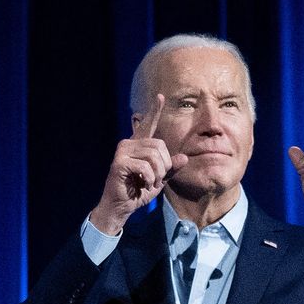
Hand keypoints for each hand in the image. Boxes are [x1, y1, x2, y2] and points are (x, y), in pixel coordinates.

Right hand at [90, 93, 185, 233]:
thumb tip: (184, 157)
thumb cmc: (138, 192)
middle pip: (159, 144)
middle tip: (157, 178)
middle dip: (164, 164)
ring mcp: (122, 151)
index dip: (154, 110)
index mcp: (138, 145)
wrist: (121, 207)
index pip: (148, 124)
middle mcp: (129, 144)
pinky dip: (149, 177)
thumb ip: (171, 168)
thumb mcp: (159, 179)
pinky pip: (144, 165)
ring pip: (153, 154)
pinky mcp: (119, 162)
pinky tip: (144, 184)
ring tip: (151, 182)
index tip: (160, 96)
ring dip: (158, 172)